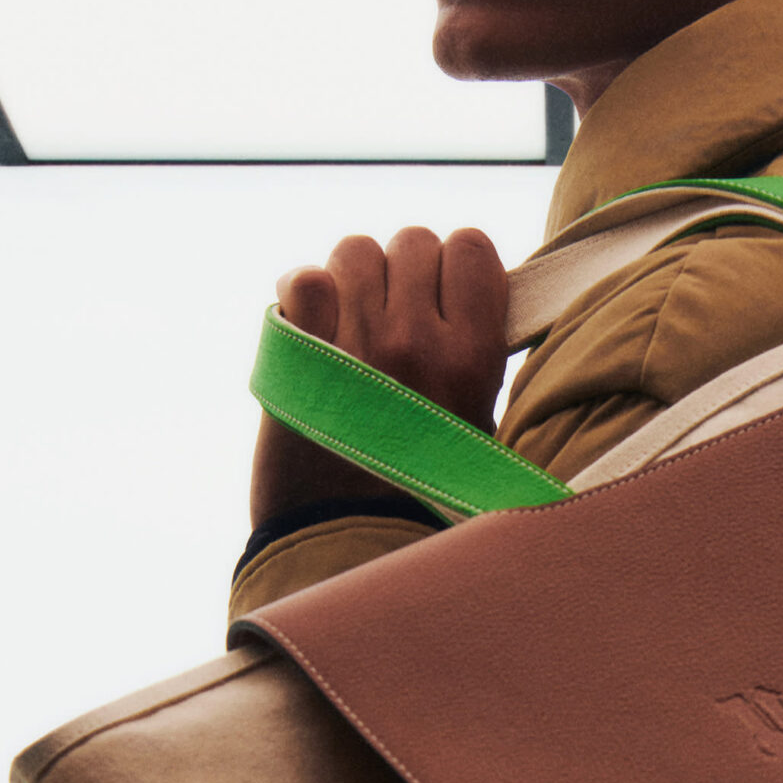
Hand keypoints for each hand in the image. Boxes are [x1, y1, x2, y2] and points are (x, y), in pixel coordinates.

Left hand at [249, 225, 507, 526]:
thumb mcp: (482, 423)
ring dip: (353, 276)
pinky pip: (304, 279)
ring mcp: (356, 342)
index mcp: (473, 357)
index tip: (444, 294)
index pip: (470, 245)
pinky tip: (311, 321)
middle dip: (404, 269)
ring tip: (351, 319)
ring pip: (356, 250)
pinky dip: (304, 292)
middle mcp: (418, 340)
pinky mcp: (301, 352)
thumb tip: (468, 291)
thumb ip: (480, 352)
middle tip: (394, 314)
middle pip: (413, 240)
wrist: (348, 541)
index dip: (454, 263)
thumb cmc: (422, 489)